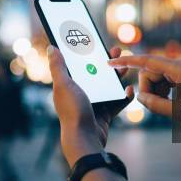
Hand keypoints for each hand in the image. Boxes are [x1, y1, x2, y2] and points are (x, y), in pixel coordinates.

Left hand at [48, 45, 133, 166]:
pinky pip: (117, 102)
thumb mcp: (64, 85)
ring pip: (108, 86)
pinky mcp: (104, 114)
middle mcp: (80, 93)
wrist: (85, 139)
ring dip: (117, 76)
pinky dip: (124, 96)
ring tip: (125, 68)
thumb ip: (58, 66)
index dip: (86, 53)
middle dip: (106, 62)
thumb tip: (51, 48)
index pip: (78, 64)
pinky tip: (129, 89)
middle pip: (95, 73)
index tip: (95, 41)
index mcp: (68, 86)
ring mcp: (93, 104)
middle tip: (116, 51)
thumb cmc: (72, 111)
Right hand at [109, 55, 180, 116]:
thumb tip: (140, 97)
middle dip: (147, 88)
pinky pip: (165, 79)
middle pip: (150, 71)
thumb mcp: (178, 112)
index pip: (146, 61)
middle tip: (157, 106)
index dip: (126, 62)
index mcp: (178, 68)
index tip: (110, 62)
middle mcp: (180, 63)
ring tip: (169, 106)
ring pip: (156, 77)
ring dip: (156, 92)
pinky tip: (173, 102)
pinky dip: (163, 91)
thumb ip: (155, 105)